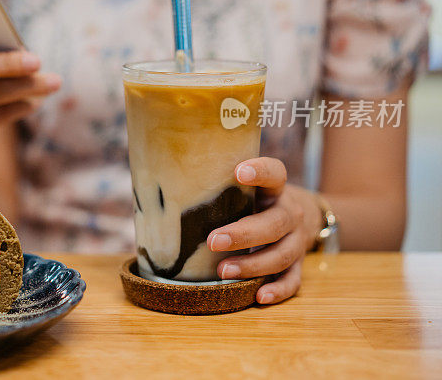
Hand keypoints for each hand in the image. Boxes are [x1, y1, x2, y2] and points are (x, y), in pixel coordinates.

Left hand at [206, 157, 322, 304]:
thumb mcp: (246, 186)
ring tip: (222, 271)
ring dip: (252, 265)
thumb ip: (220, 184)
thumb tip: (165, 182)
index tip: (238, 172)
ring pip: (281, 254)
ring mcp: (297, 240)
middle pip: (274, 223)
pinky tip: (259, 296)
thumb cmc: (257, 199)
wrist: (301, 215)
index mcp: (275, 190)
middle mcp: (290, 213)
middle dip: (243, 234)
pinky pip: (292, 280)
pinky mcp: (298, 263)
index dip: (260, 171)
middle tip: (213, 241)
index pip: (275, 174)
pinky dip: (278, 290)